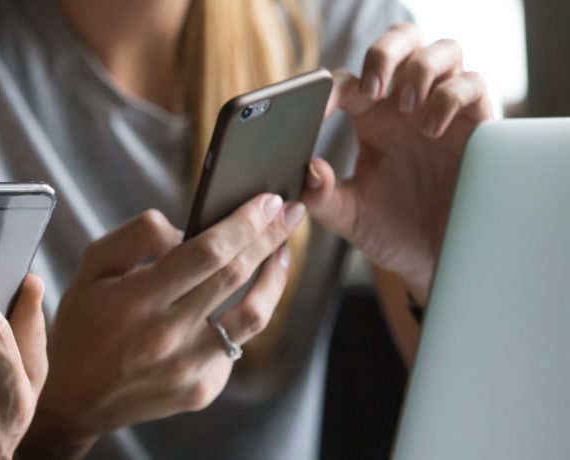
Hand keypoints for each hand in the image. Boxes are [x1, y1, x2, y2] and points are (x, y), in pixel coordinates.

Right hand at [22, 197, 302, 457]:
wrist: (74, 397)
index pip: (207, 252)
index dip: (244, 223)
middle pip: (236, 276)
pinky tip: (238, 302)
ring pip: (253, 316)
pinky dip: (241, 318)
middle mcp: (165, 336)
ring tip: (281, 254)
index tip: (268, 200)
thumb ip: (137, 236)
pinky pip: (235, 346)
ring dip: (274, 279)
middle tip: (291, 212)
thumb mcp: (92, 267)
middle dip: (270, 237)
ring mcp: (187, 368)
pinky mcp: (201, 390)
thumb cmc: (82, 323)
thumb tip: (186, 232)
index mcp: (136, 300)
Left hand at [303, 23, 492, 303]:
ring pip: (440, 51)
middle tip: (374, 88)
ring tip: (405, 107)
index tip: (319, 110)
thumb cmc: (391, 232)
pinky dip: (450, 96)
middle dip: (385, 52)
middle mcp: (406, 106)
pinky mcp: (477, 123)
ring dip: (419, 69)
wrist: (436, 261)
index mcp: (369, 118)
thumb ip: (321, 197)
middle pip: (400, 41)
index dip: (329, 88)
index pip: (347, 82)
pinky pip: (472, 83)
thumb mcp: (349, 217)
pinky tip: (432, 130)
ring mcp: (443, 109)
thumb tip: (308, 169)